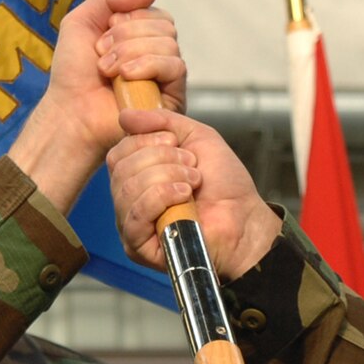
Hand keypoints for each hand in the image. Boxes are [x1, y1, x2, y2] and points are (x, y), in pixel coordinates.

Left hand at [11, 0, 181, 210]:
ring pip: (169, 43)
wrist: (71, 112)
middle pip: (164, 24)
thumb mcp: (80, 22)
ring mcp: (167, 76)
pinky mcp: (173, 96)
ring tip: (107, 70)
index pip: (154, 10)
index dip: (127, 17)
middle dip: (127, 36)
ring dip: (131, 52)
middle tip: (101, 55)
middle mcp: (158, 53)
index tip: (102, 35)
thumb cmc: (73, 73)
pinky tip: (124, 77)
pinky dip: (148, 65)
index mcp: (141, 35)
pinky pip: (176, 66)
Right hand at [108, 109, 280, 279]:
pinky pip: (135, 215)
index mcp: (138, 176)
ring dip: (167, 177)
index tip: (175, 142)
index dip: (144, 141)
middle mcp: (129, 200)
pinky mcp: (138, 247)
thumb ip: (162, 122)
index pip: (118, 154)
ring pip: (127, 188)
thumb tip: (124, 116)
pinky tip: (185, 196)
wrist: (245, 217)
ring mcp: (131, 224)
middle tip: (192, 166)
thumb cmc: (225, 184)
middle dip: (161, 158)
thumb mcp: (195, 138)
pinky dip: (162, 197)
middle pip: (121, 168)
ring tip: (193, 182)